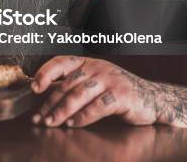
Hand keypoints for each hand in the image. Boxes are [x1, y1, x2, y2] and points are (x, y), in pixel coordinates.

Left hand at [30, 56, 156, 127]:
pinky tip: (73, 124)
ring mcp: (110, 79)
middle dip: (50, 103)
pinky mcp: (121, 95)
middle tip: (39, 117)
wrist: (152, 98)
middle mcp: (97, 67)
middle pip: (67, 85)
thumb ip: (71, 86)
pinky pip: (97, 106)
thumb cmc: (116, 91)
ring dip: (62, 111)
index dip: (45, 74)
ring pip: (79, 95)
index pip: (60, 62)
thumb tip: (41, 96)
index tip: (34, 88)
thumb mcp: (93, 82)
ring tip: (52, 122)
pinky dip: (83, 117)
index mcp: (87, 62)